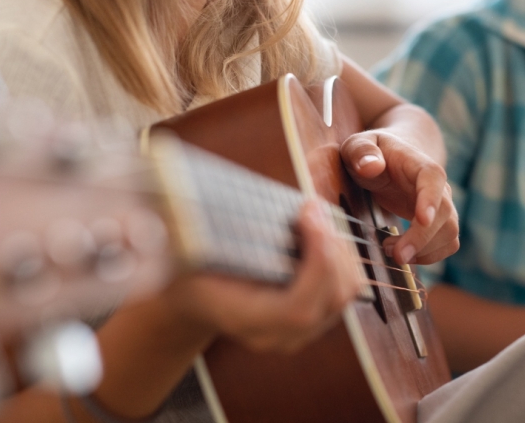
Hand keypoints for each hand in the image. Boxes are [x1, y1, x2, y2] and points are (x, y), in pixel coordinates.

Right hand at [162, 200, 362, 353]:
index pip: (297, 309)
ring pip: (345, 291)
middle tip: (312, 206)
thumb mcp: (179, 250)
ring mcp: (298, 331)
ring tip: (316, 214)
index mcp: (243, 321)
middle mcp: (277, 335)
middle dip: (331, 246)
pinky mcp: (314, 315)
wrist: (192, 299)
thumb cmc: (184, 269)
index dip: (315, 263)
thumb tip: (179, 188)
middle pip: (331, 298)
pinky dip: (340, 254)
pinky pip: (344, 286)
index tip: (307, 213)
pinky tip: (319, 229)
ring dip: (339, 248)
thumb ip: (187, 229)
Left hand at [340, 129, 458, 265]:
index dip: (430, 199)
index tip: (421, 219)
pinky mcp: (439, 224)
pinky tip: (402, 254)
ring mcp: (442, 206)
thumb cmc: (372, 153)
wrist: (390, 159)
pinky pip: (447, 244)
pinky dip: (428, 256)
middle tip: (394, 254)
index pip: (433, 179)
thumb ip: (361, 152)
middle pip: (445, 214)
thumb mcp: (358, 145)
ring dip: (424, 251)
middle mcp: (438, 186)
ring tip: (390, 251)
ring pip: (450, 233)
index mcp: (419, 164)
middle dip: (422, 238)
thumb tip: (370, 167)